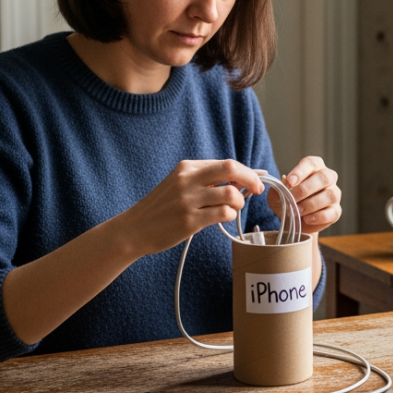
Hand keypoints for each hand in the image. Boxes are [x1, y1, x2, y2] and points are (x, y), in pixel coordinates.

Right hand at [117, 159, 263, 256]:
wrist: (134, 228)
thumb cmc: (162, 207)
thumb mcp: (180, 184)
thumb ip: (207, 179)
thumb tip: (242, 177)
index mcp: (187, 168)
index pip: (226, 163)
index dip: (247, 171)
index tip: (258, 179)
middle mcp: (187, 180)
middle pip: (231, 169)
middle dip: (250, 179)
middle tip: (256, 190)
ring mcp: (188, 200)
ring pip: (230, 193)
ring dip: (239, 202)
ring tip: (232, 209)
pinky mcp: (189, 221)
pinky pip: (223, 214)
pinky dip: (230, 216)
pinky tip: (223, 218)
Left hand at [268, 156, 341, 233]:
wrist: (294, 220)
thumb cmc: (287, 201)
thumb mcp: (277, 194)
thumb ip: (278, 188)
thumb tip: (284, 182)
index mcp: (314, 167)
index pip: (311, 163)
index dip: (300, 171)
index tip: (289, 181)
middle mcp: (327, 177)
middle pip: (324, 177)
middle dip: (305, 189)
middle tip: (292, 199)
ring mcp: (334, 194)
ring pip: (330, 195)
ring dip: (311, 204)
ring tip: (298, 211)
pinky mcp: (336, 211)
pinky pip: (332, 212)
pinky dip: (318, 217)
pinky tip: (307, 219)